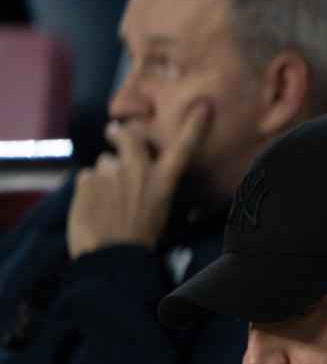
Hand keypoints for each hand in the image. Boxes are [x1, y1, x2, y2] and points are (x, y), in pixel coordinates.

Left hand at [66, 105, 209, 258]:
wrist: (111, 257)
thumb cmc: (140, 240)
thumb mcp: (159, 211)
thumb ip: (151, 185)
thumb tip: (141, 175)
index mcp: (163, 181)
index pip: (183, 148)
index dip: (194, 126)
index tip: (203, 106)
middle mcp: (138, 170)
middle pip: (128, 137)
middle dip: (120, 134)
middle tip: (112, 133)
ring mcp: (111, 173)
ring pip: (104, 163)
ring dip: (104, 175)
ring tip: (105, 200)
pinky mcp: (86, 180)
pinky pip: (87, 178)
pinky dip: (89, 189)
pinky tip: (93, 206)